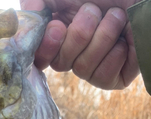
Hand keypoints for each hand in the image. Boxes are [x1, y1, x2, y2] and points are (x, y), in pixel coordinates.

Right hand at [20, 0, 139, 89]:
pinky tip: (125, 40)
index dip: (46, 47)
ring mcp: (94, 68)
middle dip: (78, 34)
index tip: (56, 27)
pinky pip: (102, 77)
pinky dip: (115, 54)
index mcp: (60, 35)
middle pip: (60, 63)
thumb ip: (35, 1)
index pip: (40, 56)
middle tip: (94, 11)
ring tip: (117, 17)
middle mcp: (74, 54)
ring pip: (82, 69)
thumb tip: (26, 19)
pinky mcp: (114, 78)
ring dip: (102, 37)